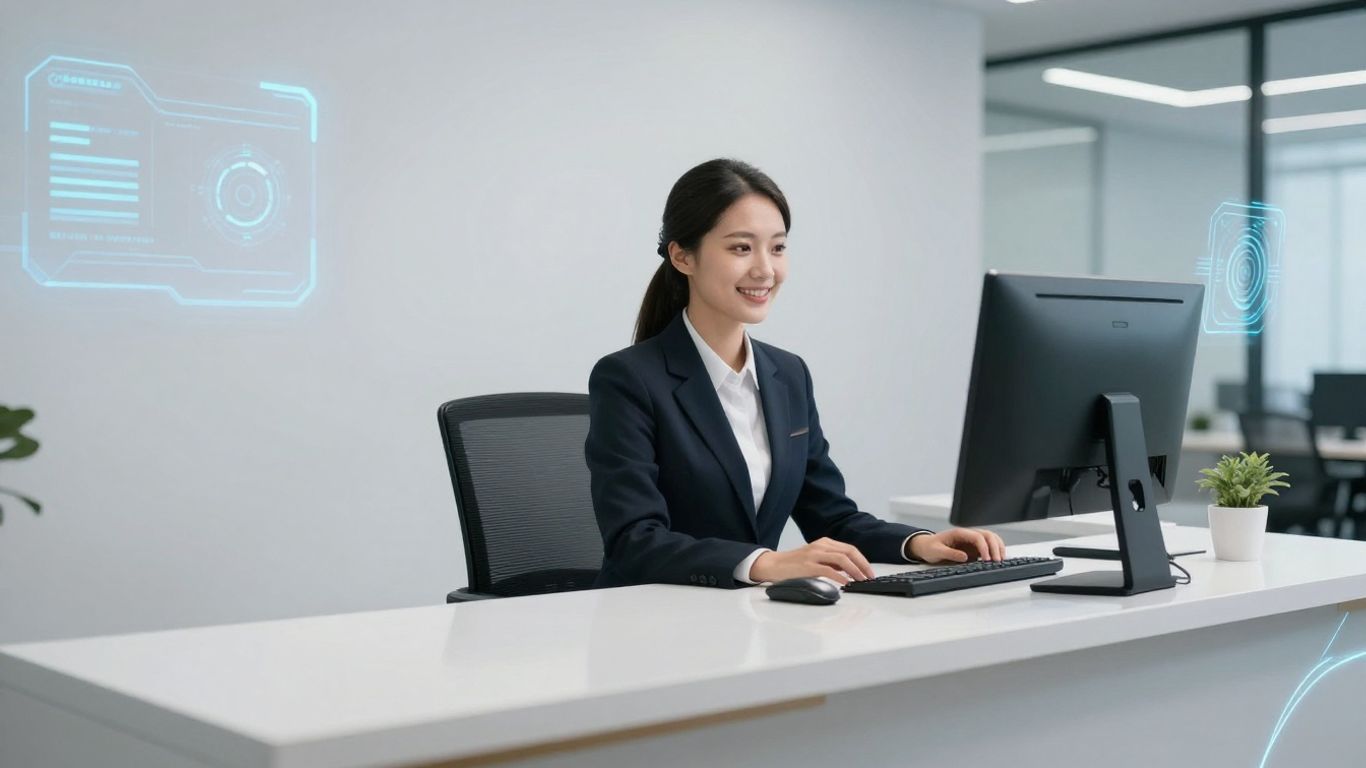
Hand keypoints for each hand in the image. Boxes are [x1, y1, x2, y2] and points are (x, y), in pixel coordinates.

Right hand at [749, 537, 875, 584]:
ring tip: (861, 581)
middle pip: (849, 552)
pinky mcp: (808, 565)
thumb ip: (832, 562)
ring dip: (855, 570)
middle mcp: (821, 545)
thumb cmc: (795, 564)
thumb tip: (850, 571)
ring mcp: (814, 554)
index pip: (850, 549)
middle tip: (870, 577)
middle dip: (863, 565)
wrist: (774, 565)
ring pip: (842, 559)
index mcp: (825, 543)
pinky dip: (841, 577)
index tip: (870, 572)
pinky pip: (829, 570)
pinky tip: (847, 583)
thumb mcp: (816, 558)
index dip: (862, 560)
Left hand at [908, 528, 1005, 563]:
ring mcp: (972, 541)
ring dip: (998, 548)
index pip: (977, 537)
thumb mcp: (936, 551)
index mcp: (959, 533)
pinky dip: (996, 552)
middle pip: (988, 535)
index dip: (984, 547)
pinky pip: (989, 547)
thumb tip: (965, 557)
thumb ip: (950, 553)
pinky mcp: (974, 548)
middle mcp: (968, 535)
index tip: (987, 559)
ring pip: (991, 539)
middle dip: (995, 547)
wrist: (926, 546)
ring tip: (1001, 561)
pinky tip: (998, 560)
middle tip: (997, 561)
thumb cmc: (930, 547)